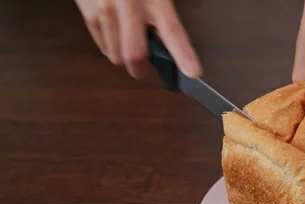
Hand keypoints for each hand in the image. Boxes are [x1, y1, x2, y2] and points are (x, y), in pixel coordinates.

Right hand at [75, 0, 201, 77]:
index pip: (172, 31)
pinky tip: (114, 32)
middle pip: (134, 54)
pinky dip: (109, 46)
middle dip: (140, 69)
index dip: (183, 55)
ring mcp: (105, 9)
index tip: (193, 73)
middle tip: (143, 70)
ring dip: (123, 57)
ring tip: (126, 42)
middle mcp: (129, 4)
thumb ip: (162, 13)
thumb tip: (168, 44)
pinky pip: (101, 45)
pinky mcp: (87, 12)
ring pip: (115, 55)